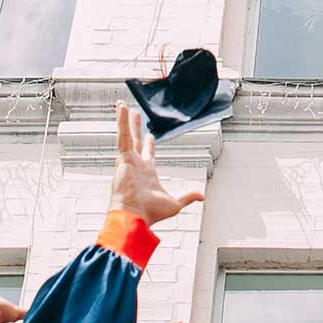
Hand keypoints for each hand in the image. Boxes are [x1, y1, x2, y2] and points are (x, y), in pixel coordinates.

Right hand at [110, 103, 202, 225]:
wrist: (134, 215)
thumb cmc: (149, 213)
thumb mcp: (174, 203)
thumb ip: (187, 196)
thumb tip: (201, 196)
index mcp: (146, 174)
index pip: (148, 154)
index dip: (149, 144)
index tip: (150, 135)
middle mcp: (136, 165)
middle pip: (136, 141)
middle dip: (135, 128)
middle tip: (134, 115)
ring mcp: (128, 160)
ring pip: (127, 135)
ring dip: (125, 120)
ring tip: (123, 106)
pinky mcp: (122, 157)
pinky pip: (122, 135)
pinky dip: (121, 121)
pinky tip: (121, 108)